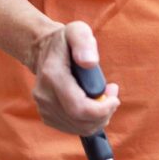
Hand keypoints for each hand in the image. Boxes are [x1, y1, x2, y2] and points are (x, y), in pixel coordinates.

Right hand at [25, 20, 119, 135]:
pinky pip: (74, 128)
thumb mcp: (77, 31)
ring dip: (98, 117)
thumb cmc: (65, 41)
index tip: (115, 96)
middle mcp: (44, 95)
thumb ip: (84, 43)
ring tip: (103, 96)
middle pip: (81, 122)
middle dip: (104, 113)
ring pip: (79, 128)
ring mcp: (44, 108)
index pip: (79, 108)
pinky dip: (88, 121)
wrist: (43, 50)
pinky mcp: (47, 116)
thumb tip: (90, 62)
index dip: (102, 109)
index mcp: (52, 75)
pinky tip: (91, 103)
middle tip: (111, 92)